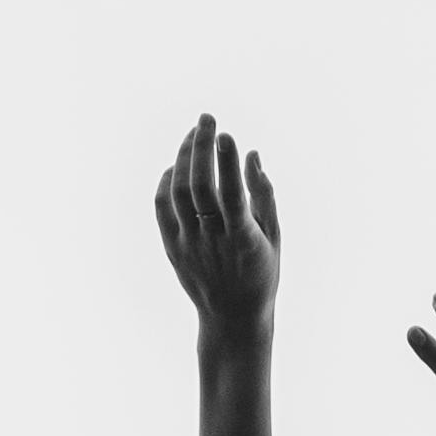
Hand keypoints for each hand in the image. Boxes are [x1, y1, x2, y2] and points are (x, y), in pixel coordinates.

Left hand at [155, 112, 281, 350]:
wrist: (232, 317)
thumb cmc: (260, 271)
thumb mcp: (274, 236)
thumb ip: (264, 194)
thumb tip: (253, 154)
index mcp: (243, 239)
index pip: (231, 194)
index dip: (227, 162)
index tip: (227, 134)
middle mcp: (212, 240)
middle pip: (198, 187)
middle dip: (201, 147)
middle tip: (207, 118)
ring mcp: (188, 244)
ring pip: (177, 193)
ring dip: (184, 157)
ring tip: (195, 134)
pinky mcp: (172, 247)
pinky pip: (162, 207)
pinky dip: (167, 180)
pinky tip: (179, 165)